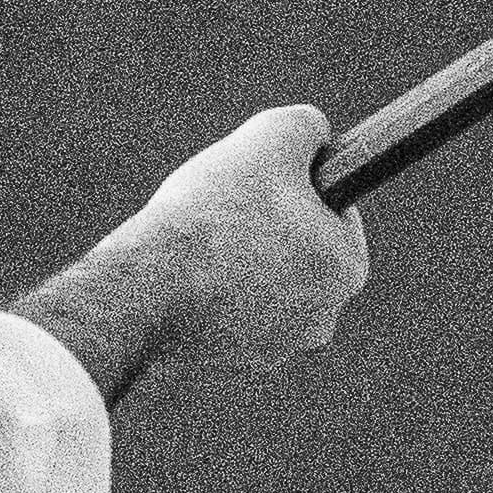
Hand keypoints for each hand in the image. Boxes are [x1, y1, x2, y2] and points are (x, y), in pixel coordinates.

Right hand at [29, 104, 368, 401]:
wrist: (145, 290)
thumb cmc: (213, 213)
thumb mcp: (270, 138)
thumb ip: (307, 126)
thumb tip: (316, 135)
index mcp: (347, 270)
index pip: (336, 213)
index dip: (298, 186)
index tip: (260, 182)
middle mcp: (323, 321)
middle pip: (301, 253)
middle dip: (270, 228)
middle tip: (226, 209)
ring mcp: (278, 350)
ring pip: (265, 286)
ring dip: (241, 262)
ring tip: (203, 243)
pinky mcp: (233, 365)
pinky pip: (231, 316)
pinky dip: (213, 296)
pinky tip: (186, 278)